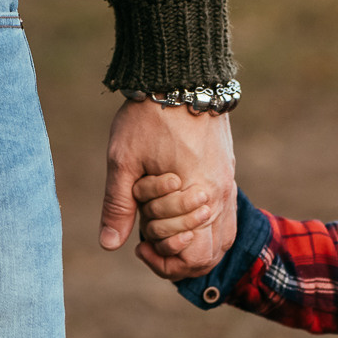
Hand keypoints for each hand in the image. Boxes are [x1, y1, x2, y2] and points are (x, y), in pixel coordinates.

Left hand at [100, 98, 234, 278]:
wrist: (181, 76)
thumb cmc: (148, 117)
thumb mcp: (123, 161)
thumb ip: (118, 205)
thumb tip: (110, 245)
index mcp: (196, 195)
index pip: (192, 255)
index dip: (163, 260)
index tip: (139, 244)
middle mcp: (219, 195)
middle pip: (209, 254)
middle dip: (175, 254)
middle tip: (146, 237)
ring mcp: (227, 184)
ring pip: (222, 239)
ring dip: (194, 245)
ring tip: (165, 232)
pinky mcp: (226, 173)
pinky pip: (227, 217)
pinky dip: (207, 229)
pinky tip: (182, 218)